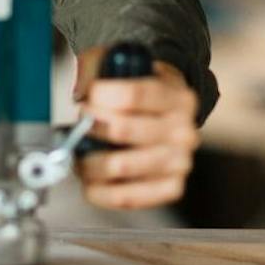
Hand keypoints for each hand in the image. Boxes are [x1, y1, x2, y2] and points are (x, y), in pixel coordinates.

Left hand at [73, 46, 199, 208]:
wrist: (168, 117)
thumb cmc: (142, 94)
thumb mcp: (125, 67)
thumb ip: (98, 69)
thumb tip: (80, 92)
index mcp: (178, 97)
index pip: (132, 95)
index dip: (99, 97)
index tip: (87, 99)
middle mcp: (185, 131)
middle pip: (122, 130)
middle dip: (89, 128)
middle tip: (80, 126)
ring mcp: (181, 162)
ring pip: (120, 166)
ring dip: (89, 161)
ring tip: (80, 154)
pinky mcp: (172, 188)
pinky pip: (126, 197)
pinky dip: (99, 190)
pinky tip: (91, 179)